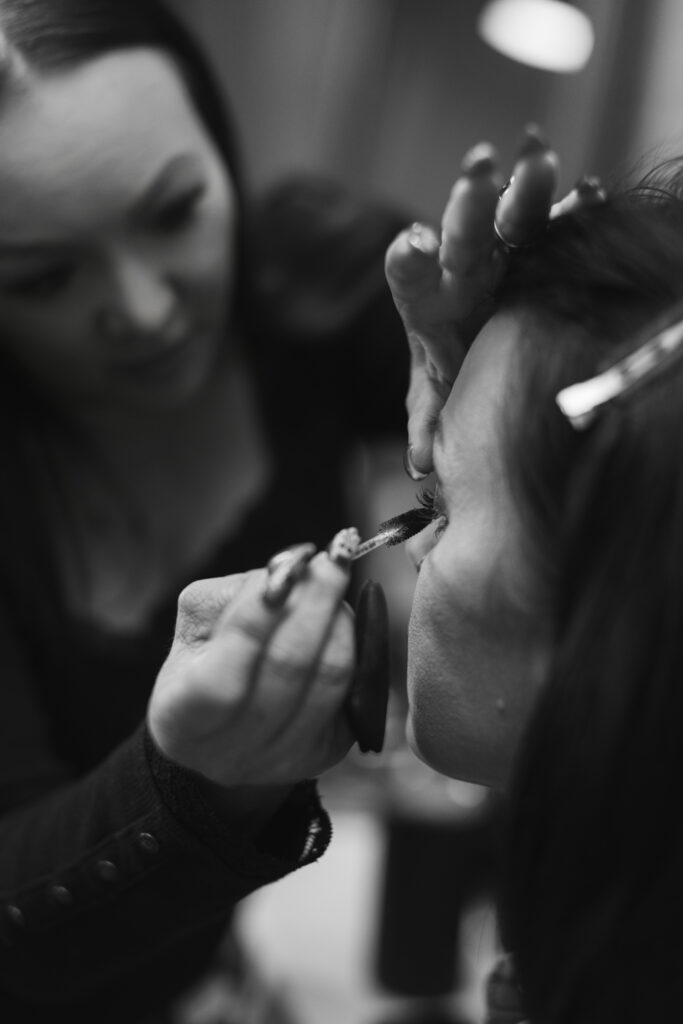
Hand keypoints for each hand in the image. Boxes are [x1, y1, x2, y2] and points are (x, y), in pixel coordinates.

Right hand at [147, 550, 354, 791]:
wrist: (226, 729)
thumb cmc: (205, 663)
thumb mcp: (196, 628)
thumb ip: (236, 598)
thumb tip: (293, 571)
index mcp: (183, 719)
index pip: (224, 674)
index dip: (258, 615)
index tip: (290, 563)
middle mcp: (234, 752)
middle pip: (288, 668)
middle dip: (317, 600)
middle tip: (334, 554)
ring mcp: (285, 758)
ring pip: (331, 677)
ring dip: (341, 617)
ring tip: (336, 577)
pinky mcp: (328, 752)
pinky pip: (357, 688)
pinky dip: (358, 643)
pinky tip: (348, 613)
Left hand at [386, 127, 559, 476]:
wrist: (480, 341)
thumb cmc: (452, 369)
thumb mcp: (435, 395)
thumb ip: (427, 420)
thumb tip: (421, 463)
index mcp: (427, 300)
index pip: (409, 273)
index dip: (410, 257)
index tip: (416, 243)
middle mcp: (463, 267)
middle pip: (462, 233)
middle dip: (469, 202)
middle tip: (477, 168)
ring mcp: (505, 252)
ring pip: (513, 216)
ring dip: (524, 188)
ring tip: (538, 155)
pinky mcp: (543, 247)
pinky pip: (560, 225)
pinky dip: (574, 209)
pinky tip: (591, 194)